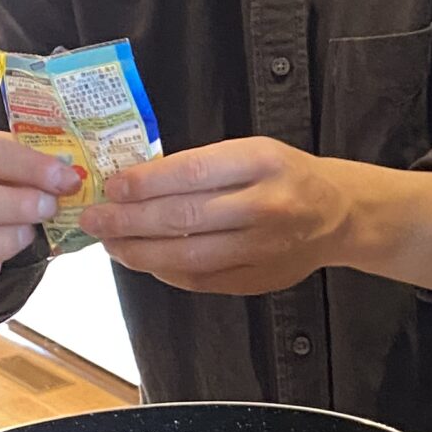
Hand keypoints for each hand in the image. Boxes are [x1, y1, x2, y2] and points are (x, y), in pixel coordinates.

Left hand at [80, 139, 344, 293]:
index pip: (191, 172)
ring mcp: (262, 248)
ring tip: (110, 244)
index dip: (145, 183)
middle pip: (183, 217)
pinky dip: (166, 271)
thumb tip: (137, 182)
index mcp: (261, 163)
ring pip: (188, 255)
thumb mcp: (252, 151)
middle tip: (94, 220)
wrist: (337, 215)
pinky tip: (145, 260)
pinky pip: (201, 279)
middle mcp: (264, 205)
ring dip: (140, 251)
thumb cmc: (285, 175)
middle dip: (129, 220)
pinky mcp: (257, 279)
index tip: (111, 187)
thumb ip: (202, 166)